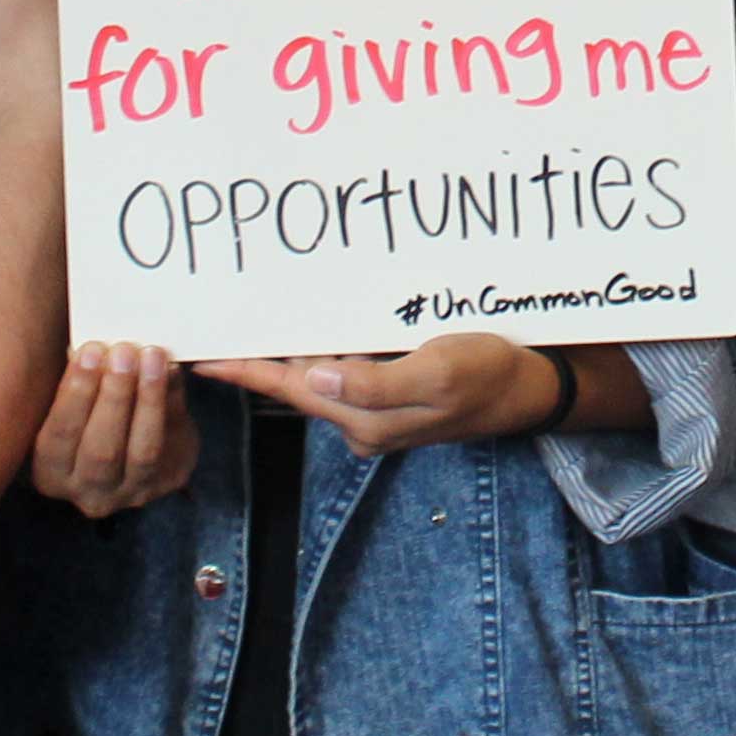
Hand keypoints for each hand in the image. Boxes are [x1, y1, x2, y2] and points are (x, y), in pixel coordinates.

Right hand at [33, 342, 199, 519]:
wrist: (136, 444)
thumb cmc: (91, 416)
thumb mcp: (76, 404)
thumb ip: (83, 381)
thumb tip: (92, 348)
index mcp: (52, 474)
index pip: (59, 437)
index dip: (75, 394)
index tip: (89, 351)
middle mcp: (90, 493)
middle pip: (101, 449)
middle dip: (114, 396)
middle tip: (123, 351)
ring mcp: (132, 494)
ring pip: (143, 451)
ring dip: (149, 398)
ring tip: (152, 356)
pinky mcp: (168, 481)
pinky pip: (173, 442)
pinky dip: (172, 403)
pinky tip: (171, 371)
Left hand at [204, 334, 557, 454]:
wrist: (532, 387)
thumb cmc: (489, 375)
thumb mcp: (436, 375)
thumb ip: (375, 382)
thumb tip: (316, 377)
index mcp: (366, 418)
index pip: (291, 391)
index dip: (246, 372)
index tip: (203, 358)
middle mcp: (363, 417)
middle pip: (299, 381)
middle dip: (264, 353)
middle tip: (225, 321)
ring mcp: (378, 406)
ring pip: (321, 370)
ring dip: (294, 346)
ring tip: (258, 316)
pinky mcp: (393, 389)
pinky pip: (346, 366)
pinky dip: (327, 344)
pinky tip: (316, 322)